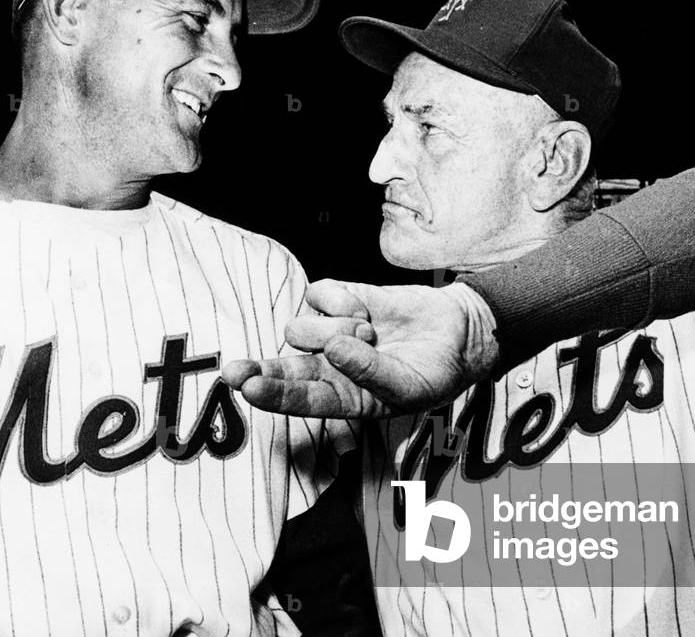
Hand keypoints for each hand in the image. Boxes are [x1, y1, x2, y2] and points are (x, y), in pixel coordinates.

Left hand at [222, 279, 499, 417]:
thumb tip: (334, 349)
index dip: (271, 395)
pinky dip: (342, 301)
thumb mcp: (408, 388)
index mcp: (340, 399)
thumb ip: (370, 374)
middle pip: (278, 368)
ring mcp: (328, 332)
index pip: (297, 400)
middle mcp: (325, 368)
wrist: (457, 332)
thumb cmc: (433, 371)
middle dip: (257, 369)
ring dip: (336, 329)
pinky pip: (317, 294)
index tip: (249, 388)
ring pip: (300, 328)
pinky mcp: (337, 299)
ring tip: (371, 333)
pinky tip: (366, 310)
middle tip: (237, 372)